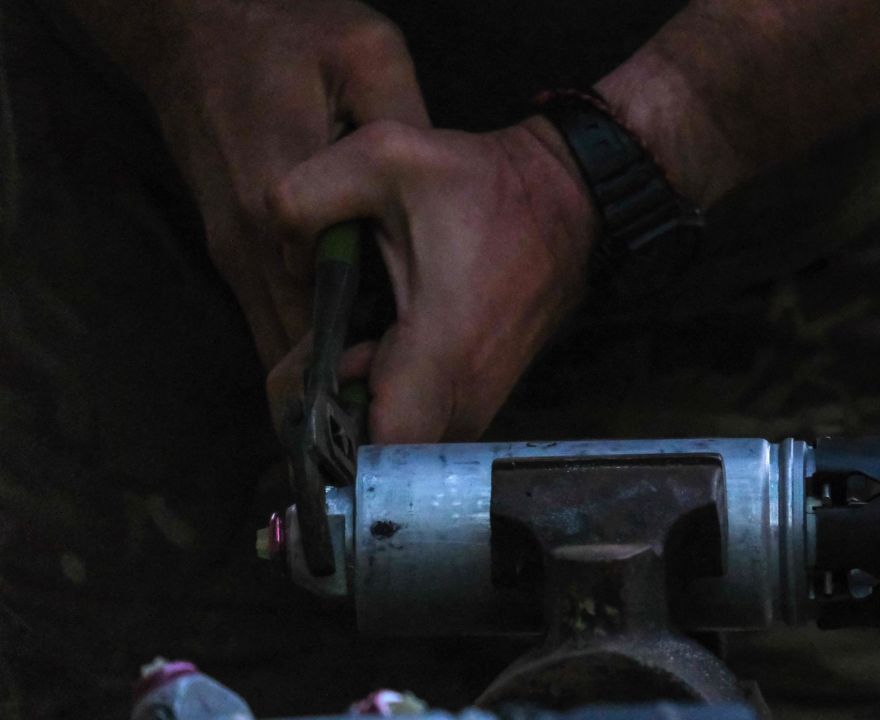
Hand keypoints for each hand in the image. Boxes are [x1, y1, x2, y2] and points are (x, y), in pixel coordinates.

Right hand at [145, 0, 428, 365]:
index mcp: (279, 193)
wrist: (190, 26)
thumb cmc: (281, 32)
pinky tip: (353, 341)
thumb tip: (442, 188)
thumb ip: (405, 119)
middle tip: (414, 393)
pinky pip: (266, 313)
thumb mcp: (365, 53)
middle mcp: (246, 239)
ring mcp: (230, 248)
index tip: (425, 373)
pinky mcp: (226, 246)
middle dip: (354, 372)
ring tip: (389, 380)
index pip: (326, 305)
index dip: (376, 351)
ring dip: (327, 363)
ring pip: (278, 336)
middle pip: (298, 341)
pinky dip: (306, 336)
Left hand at [265, 119, 596, 442]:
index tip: (323, 368)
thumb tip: (281, 259)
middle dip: (335, 410)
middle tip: (341, 339)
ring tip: (369, 332)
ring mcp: (478, 407)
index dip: (327, 428)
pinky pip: (419, 426)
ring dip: (362, 402)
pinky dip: (390, 396)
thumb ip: (302, 198)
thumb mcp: (382, 156)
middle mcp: (466, 400)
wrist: (565, 203)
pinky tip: (392, 340)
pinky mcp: (480, 401)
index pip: (376, 455)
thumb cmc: (482, 186)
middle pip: (374, 457)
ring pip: (395, 446)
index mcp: (441, 354)